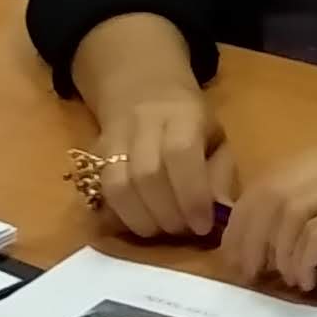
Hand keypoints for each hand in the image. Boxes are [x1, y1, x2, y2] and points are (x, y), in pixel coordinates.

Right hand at [83, 91, 233, 241]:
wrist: (141, 86)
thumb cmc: (190, 120)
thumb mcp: (217, 137)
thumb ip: (220, 173)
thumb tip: (221, 212)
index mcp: (183, 114)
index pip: (181, 153)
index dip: (191, 194)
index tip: (203, 225)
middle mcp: (144, 123)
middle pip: (147, 174)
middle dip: (168, 214)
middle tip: (183, 230)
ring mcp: (114, 138)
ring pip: (118, 185)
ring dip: (142, 219)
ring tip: (162, 230)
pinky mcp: (95, 154)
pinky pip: (102, 191)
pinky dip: (121, 215)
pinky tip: (139, 222)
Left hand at [223, 131, 316, 290]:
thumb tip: (278, 239)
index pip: (274, 175)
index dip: (246, 218)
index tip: (237, 255)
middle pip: (272, 190)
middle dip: (248, 236)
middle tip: (243, 274)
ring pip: (290, 209)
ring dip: (274, 251)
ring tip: (279, 280)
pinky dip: (303, 260)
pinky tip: (310, 281)